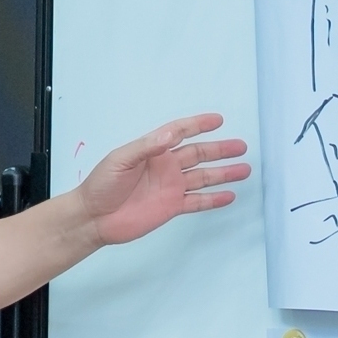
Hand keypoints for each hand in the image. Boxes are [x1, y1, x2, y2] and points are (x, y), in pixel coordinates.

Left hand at [67, 113, 250, 246]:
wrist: (94, 217)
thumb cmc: (101, 185)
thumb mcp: (121, 159)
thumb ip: (147, 147)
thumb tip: (171, 134)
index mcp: (153, 151)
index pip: (180, 133)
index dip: (198, 125)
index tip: (217, 120)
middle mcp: (165, 167)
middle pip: (199, 154)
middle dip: (220, 150)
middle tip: (241, 146)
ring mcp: (170, 187)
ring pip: (203, 177)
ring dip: (223, 173)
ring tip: (244, 169)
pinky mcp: (171, 207)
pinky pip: (197, 201)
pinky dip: (214, 199)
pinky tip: (230, 195)